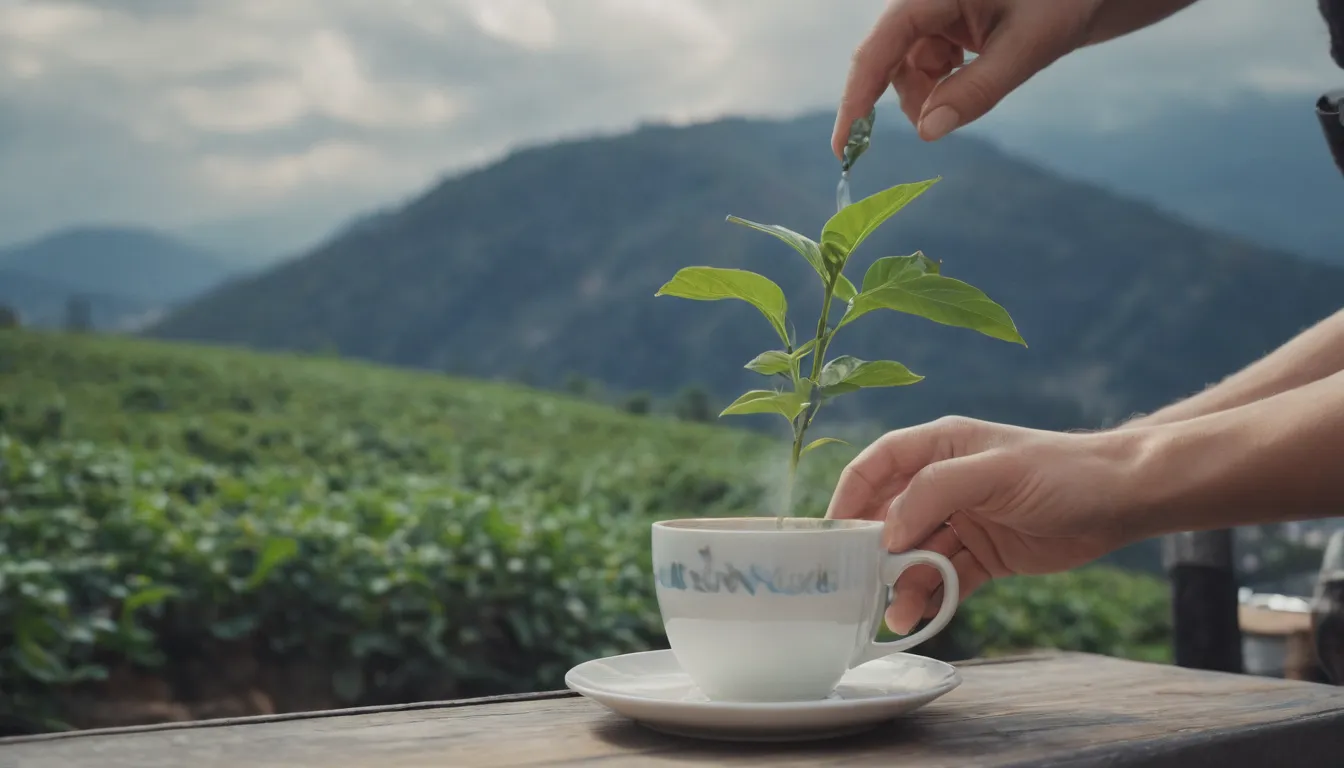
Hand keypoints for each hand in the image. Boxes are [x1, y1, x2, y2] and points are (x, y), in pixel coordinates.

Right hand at [826, 416, 1143, 633]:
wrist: (1124, 498)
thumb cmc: (1063, 470)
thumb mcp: (994, 471)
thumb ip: (935, 491)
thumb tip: (888, 531)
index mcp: (940, 446)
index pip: (876, 466)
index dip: (848, 498)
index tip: (830, 537)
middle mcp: (944, 482)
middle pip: (890, 517)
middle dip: (872, 553)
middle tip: (856, 588)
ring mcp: (963, 520)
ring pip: (915, 555)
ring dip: (902, 584)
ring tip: (895, 616)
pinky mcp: (984, 554)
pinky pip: (946, 578)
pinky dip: (933, 597)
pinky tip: (923, 616)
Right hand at [832, 0, 1104, 151]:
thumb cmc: (1066, 2)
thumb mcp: (1029, 46)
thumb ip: (978, 89)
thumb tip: (927, 133)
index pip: (879, 47)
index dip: (856, 98)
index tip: (843, 147)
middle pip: (888, 60)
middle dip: (911, 97)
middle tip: (936, 124)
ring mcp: (932, 10)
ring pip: (907, 68)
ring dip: (931, 93)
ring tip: (980, 81)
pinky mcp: (945, 23)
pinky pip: (926, 64)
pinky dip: (944, 83)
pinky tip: (977, 69)